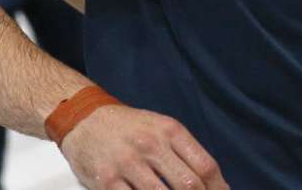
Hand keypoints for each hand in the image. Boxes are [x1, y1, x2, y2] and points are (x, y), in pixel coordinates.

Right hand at [59, 106, 228, 189]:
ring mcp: (127, 164)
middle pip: (189, 186)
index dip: (219, 189)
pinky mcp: (107, 181)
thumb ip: (185, 153)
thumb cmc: (127, 127)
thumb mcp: (160, 127)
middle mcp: (150, 145)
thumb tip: (216, 184)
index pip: (205, 166)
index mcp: (169, 131)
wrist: (83, 118)